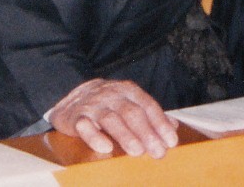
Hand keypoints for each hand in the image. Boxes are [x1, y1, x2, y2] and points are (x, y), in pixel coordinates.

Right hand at [48, 79, 176, 158]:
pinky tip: (105, 147)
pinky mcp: (75, 118)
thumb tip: (174, 126)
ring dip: (126, 135)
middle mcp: (110, 95)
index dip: (160, 123)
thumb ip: (150, 114)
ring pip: (110, 119)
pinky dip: (95, 136)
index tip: (171, 142)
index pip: (147, 105)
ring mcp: (92, 105)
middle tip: (158, 152)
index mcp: (127, 90)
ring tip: (138, 151)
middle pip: (131, 113)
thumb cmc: (106, 104)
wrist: (69, 98)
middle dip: (147, 133)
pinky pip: (84, 126)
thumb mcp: (129, 103)